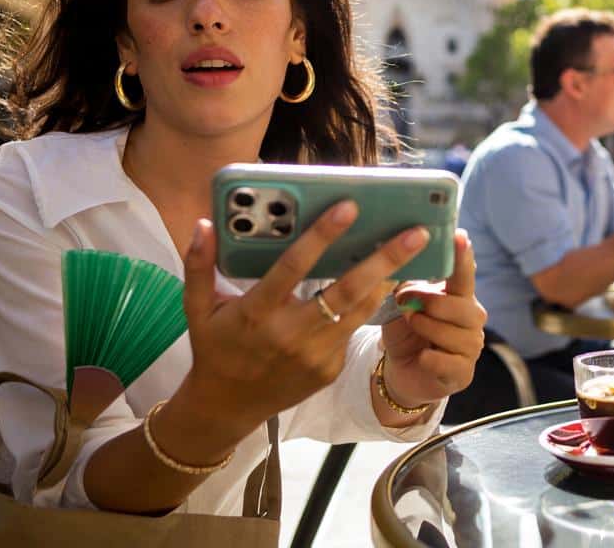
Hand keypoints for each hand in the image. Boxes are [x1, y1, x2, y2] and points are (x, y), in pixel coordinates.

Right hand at [177, 201, 430, 438]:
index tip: (349, 207)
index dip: (322, 236)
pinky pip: (351, 329)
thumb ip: (199, 265)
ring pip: (361, 310)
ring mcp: (314, 354)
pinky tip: (386, 279)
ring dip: (389, 279)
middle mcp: (290, 334)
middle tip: (416, 231)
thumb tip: (204, 223)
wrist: (228, 406)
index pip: (294, 267)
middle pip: (346, 290)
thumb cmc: (215, 347)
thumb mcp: (196, 307)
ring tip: (413, 249)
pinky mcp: (330, 368)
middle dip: (384, 259)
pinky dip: (367, 304)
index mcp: (257, 312)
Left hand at [379, 231, 486, 408]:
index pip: (464, 274)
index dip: (463, 257)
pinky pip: (450, 363)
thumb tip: (401, 260)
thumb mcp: (402, 303)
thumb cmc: (406, 331)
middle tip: (406, 303)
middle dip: (431, 303)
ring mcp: (470, 346)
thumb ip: (407, 283)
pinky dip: (432, 359)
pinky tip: (422, 357)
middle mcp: (471, 319)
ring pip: (454, 334)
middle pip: (461, 306)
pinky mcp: (463, 373)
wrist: (402, 371)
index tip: (460, 236)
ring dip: (427, 328)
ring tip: (411, 324)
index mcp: (459, 296)